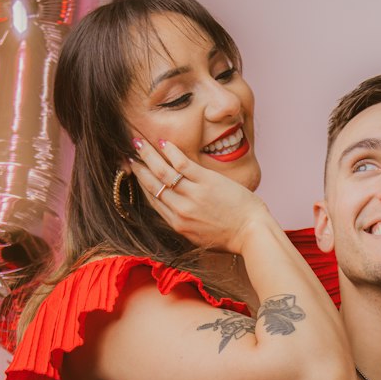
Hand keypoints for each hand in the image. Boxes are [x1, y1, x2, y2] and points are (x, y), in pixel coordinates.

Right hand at [129, 139, 268, 252]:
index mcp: (178, 224)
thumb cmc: (232, 237)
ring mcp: (192, 196)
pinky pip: (182, 164)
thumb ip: (187, 223)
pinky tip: (163, 142)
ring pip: (162, 172)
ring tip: (137, 142)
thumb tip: (178, 211)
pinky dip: (170, 152)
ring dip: (147, 155)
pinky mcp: (206, 183)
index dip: (140, 183)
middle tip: (127, 153)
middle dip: (137, 167)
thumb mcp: (202, 237)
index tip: (133, 170)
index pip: (153, 199)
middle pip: (152, 185)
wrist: (252, 234)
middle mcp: (180, 211)